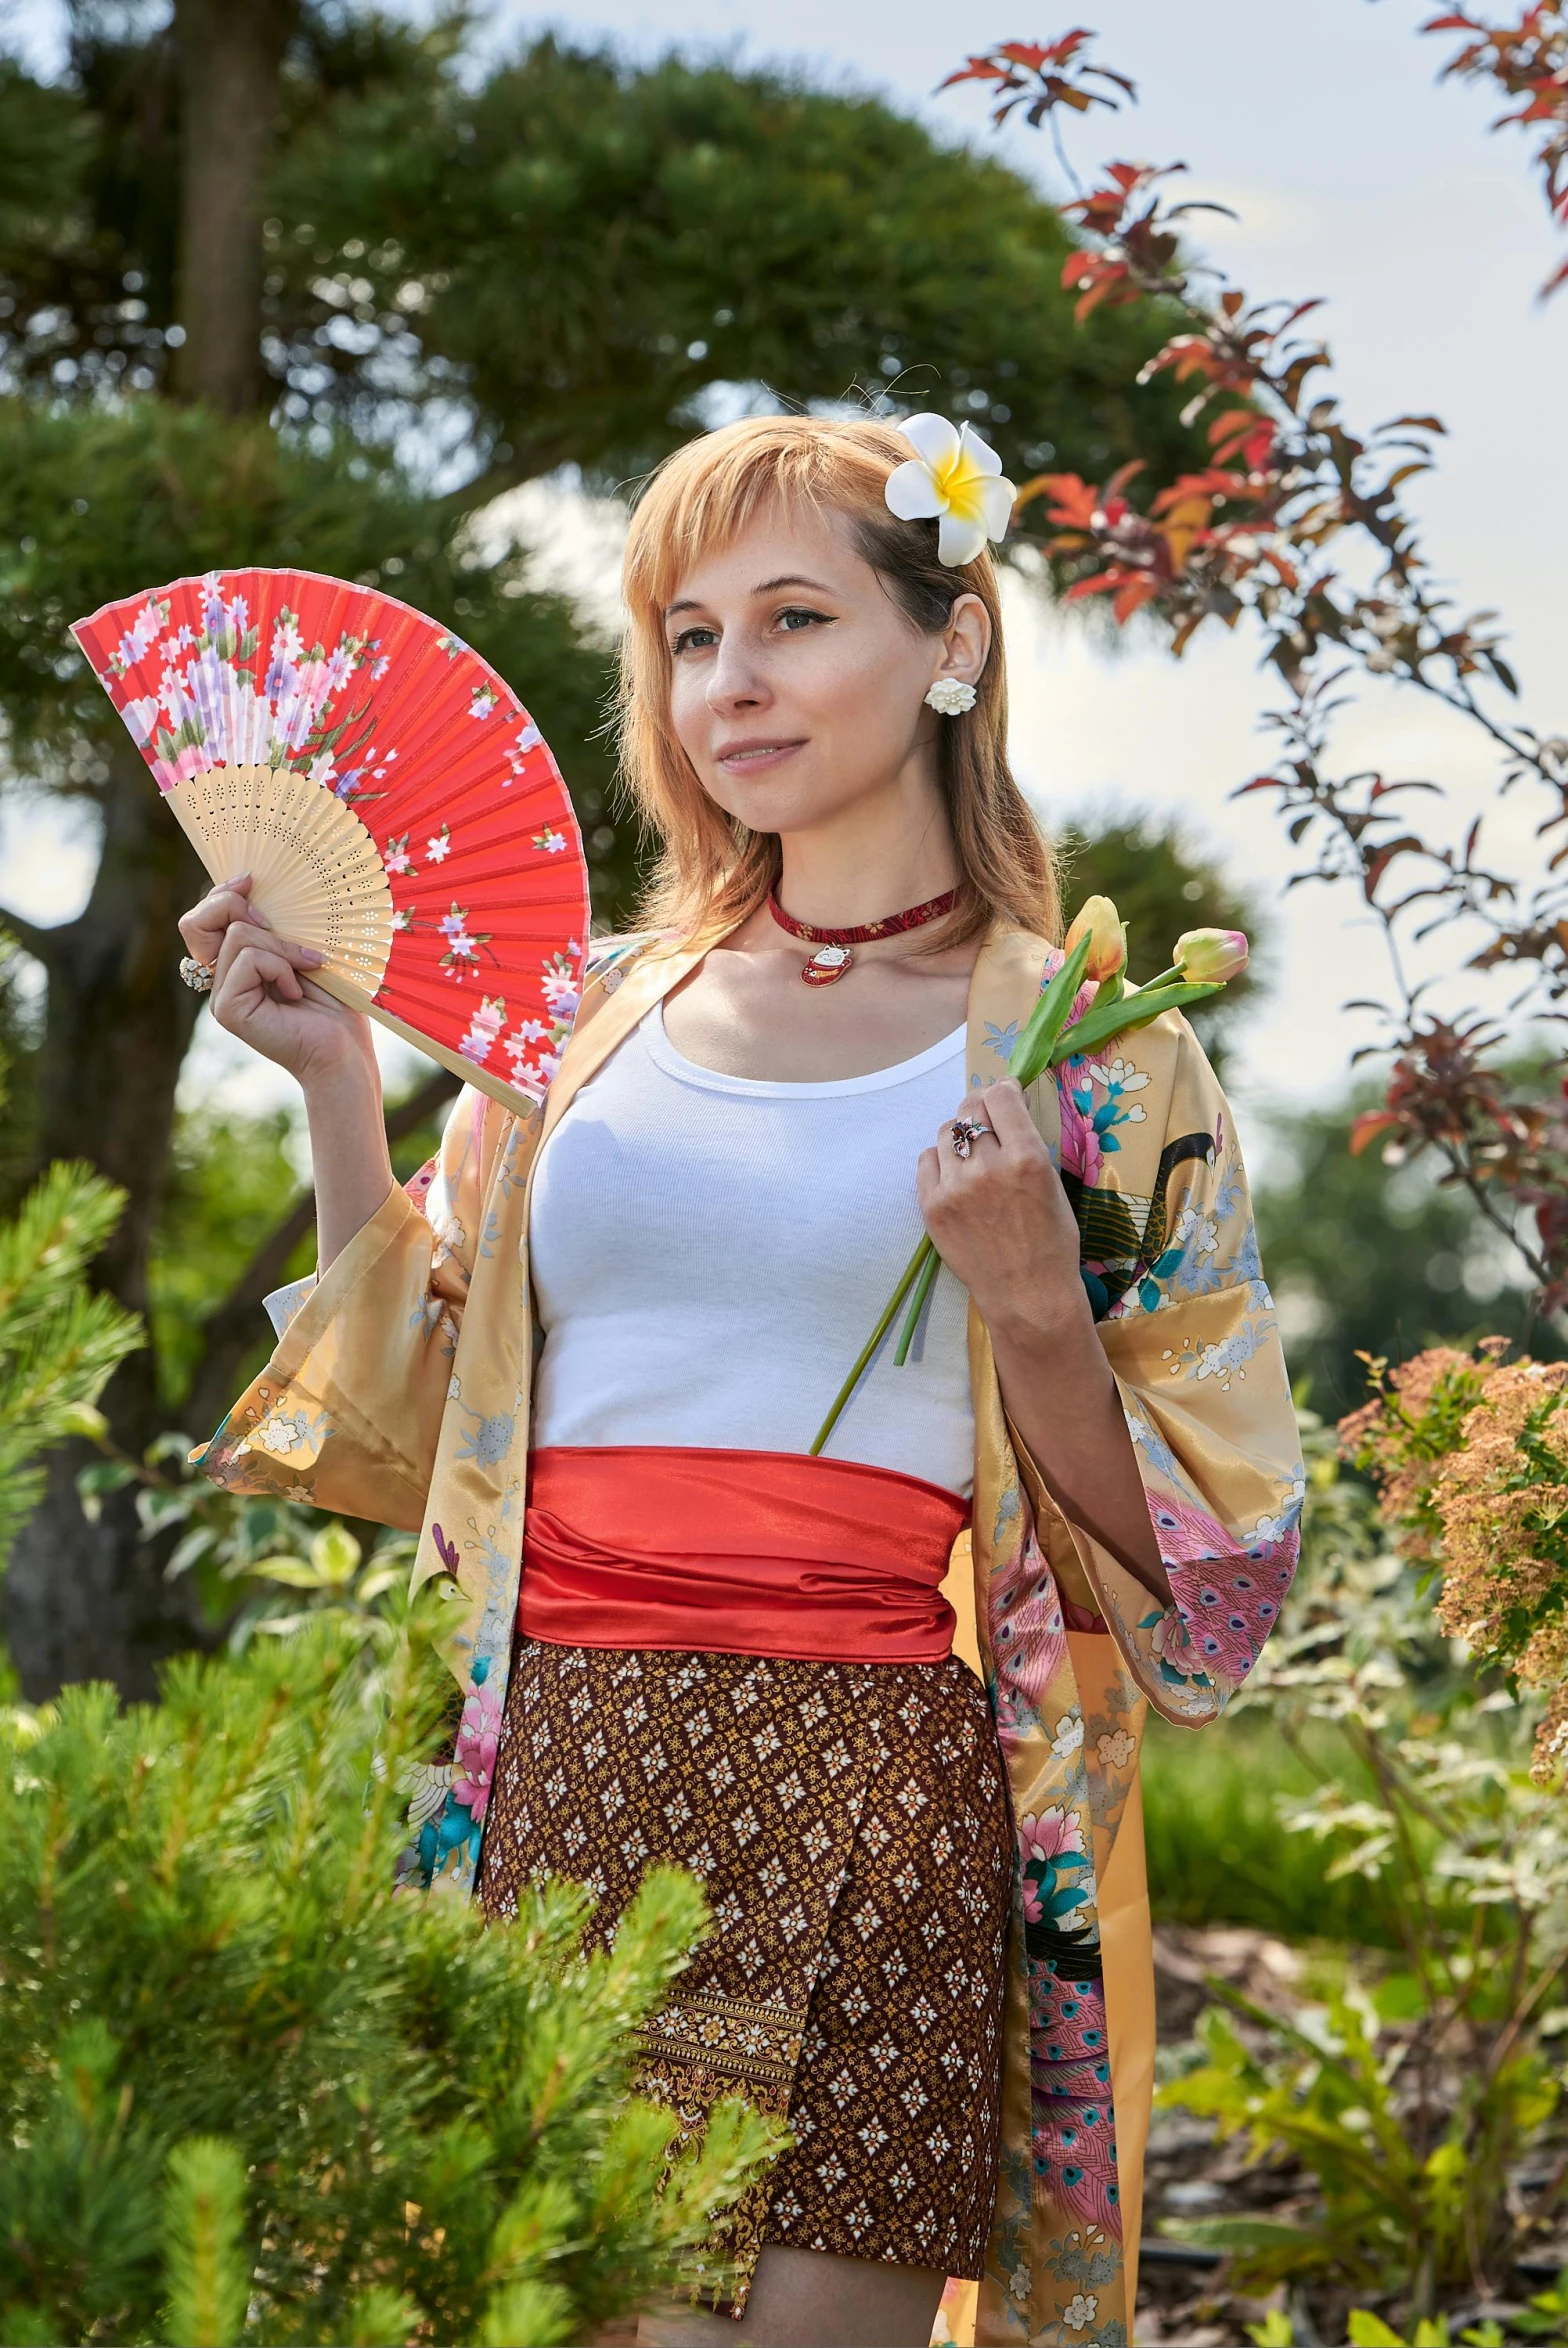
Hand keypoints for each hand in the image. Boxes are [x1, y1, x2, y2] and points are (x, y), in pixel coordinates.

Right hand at [178, 876, 376, 1096]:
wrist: (345, 1048)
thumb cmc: (335, 1001)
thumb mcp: (304, 947)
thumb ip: (277, 923)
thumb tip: (252, 883)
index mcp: (235, 962)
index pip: (203, 917)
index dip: (221, 893)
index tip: (252, 880)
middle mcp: (221, 978)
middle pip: (197, 921)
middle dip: (237, 907)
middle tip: (274, 924)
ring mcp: (221, 995)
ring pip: (237, 935)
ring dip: (281, 947)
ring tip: (305, 971)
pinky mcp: (227, 1009)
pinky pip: (248, 960)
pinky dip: (281, 967)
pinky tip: (296, 993)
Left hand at [914, 1078, 1085, 1342]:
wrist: (1026, 1296)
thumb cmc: (1052, 1242)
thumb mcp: (1054, 1183)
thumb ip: (1027, 1143)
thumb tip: (1005, 1103)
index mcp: (1027, 1158)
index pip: (1001, 1097)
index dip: (1003, 1090)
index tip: (1005, 1094)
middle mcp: (987, 1167)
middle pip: (970, 1109)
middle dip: (980, 1108)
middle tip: (988, 1122)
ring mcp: (954, 1187)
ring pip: (945, 1131)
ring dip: (959, 1134)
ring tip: (972, 1154)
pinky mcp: (931, 1206)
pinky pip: (926, 1160)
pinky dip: (940, 1160)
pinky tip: (955, 1175)